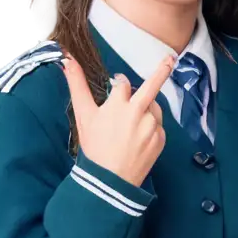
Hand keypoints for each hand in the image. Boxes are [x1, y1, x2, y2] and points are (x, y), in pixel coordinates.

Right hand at [62, 54, 172, 187]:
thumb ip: (77, 85)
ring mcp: (153, 126)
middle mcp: (139, 112)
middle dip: (162, 70)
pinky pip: (158, 126)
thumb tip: (67, 58)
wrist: (110, 179)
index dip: (119, 85)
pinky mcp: (161, 139)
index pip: (122, 84)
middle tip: (170, 58)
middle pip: (152, 86)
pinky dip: (150, 127)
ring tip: (131, 126)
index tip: (116, 88)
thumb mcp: (83, 115)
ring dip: (146, 109)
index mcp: (119, 104)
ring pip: (153, 108)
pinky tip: (137, 138)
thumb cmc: (94, 146)